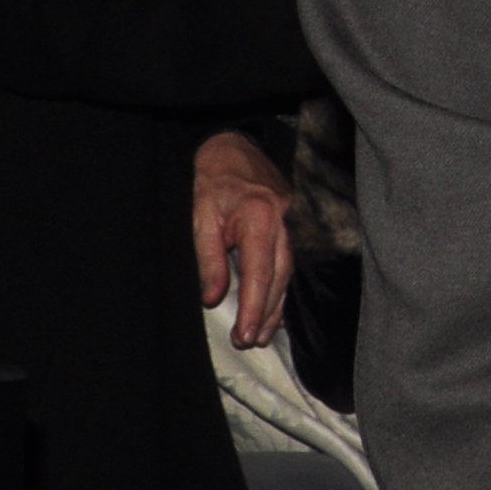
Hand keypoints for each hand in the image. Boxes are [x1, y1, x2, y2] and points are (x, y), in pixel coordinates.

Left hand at [193, 130, 297, 350]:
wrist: (234, 148)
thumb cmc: (213, 182)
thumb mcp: (200, 218)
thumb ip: (210, 259)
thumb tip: (214, 298)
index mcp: (259, 218)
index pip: (260, 272)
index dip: (255, 307)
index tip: (246, 334)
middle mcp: (282, 222)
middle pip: (279, 276)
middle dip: (267, 312)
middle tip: (251, 341)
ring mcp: (290, 223)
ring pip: (287, 272)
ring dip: (276, 305)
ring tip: (264, 334)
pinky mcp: (289, 225)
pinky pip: (288, 262)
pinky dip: (280, 287)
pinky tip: (275, 307)